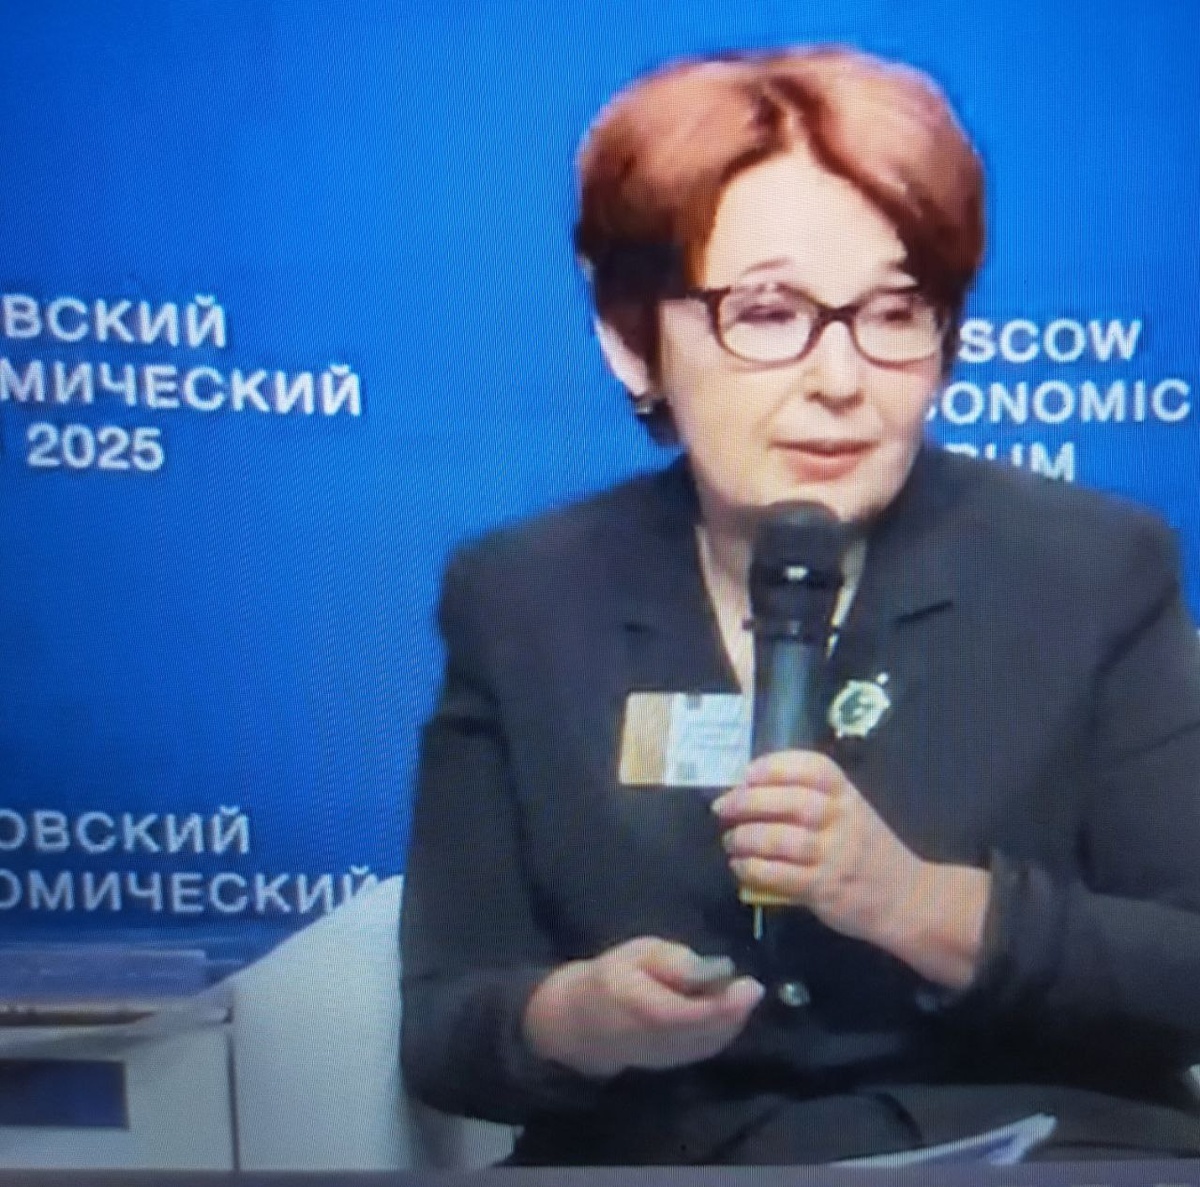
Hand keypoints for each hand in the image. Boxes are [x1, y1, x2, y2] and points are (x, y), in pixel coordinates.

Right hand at [522, 937, 763, 1078]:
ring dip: (732, 1022)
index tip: (750, 985)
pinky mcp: (670, 1064)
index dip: (726, 1003)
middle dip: (736, 1012)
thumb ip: (671, 959)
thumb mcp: (635, 953)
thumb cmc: (608, 977)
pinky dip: (722, 1033)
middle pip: (708, 1032)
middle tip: (752, 987)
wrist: (578, 1023)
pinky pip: (704, 1050)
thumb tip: (707, 968)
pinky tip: (730, 1013)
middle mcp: (657, 1039)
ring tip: (743, 996)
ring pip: (710, 1044)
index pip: (692, 1013)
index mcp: (643, 1007)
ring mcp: (665, 1057)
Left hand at [712, 750, 989, 987]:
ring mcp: (835, 855)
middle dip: (747, 801)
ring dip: (745, 838)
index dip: (773, 766)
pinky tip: (740, 867)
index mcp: (848, 794)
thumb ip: (811, 799)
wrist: (909, 899)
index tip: (745, 773)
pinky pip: (780, 875)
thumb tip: (747, 791)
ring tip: (730, 841)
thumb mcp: (850, 812)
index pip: (811, 768)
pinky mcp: (825, 888)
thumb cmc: (867, 850)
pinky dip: (753, 869)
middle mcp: (842, 819)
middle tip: (722, 807)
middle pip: (790, 802)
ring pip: (780, 840)